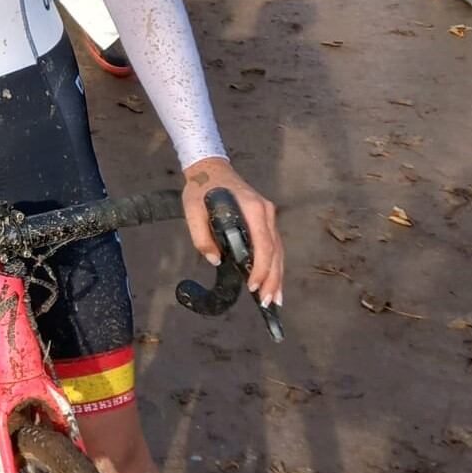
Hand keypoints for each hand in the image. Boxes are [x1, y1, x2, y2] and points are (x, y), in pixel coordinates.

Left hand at [180, 158, 282, 306]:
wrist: (211, 169)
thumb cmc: (201, 190)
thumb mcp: (192, 210)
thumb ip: (201, 236)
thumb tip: (215, 260)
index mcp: (252, 209)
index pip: (263, 244)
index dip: (261, 268)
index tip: (254, 286)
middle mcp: (266, 212)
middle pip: (276, 251)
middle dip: (274, 278)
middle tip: (269, 303)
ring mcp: (269, 215)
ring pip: (278, 250)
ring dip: (277, 276)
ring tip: (275, 299)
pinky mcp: (266, 220)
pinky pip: (274, 245)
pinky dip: (275, 265)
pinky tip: (274, 281)